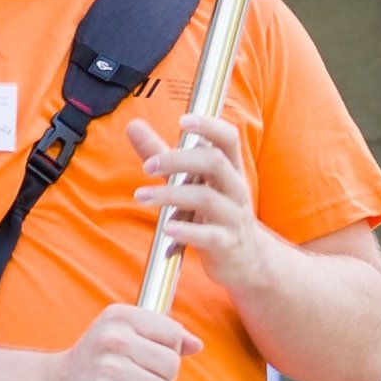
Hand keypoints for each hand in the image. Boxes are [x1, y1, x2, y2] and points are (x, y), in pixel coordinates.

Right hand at [50, 303, 195, 380]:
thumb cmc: (96, 362)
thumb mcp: (124, 336)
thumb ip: (163, 335)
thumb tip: (196, 344)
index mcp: (118, 316)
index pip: (172, 334)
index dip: (166, 351)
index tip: (143, 357)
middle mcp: (112, 339)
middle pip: (171, 364)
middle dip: (161, 378)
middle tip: (134, 379)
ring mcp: (107, 370)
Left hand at [128, 114, 279, 294]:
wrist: (248, 259)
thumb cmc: (214, 212)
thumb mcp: (192, 181)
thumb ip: (162, 154)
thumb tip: (133, 125)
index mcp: (230, 169)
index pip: (228, 138)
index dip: (209, 126)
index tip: (183, 120)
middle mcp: (235, 189)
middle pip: (214, 162)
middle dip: (178, 160)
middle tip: (147, 167)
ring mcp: (233, 217)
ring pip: (206, 198)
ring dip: (170, 194)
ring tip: (141, 196)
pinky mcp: (226, 244)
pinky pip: (208, 235)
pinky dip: (186, 230)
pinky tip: (167, 227)